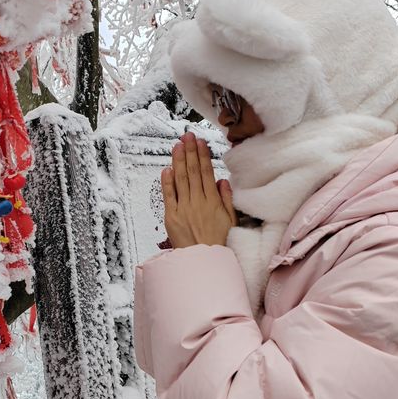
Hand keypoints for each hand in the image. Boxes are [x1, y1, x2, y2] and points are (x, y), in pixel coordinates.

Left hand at [161, 132, 235, 247]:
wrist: (205, 262)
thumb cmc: (219, 244)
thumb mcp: (230, 221)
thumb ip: (226, 199)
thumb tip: (222, 180)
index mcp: (213, 202)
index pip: (206, 173)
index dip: (202, 155)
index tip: (200, 142)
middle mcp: (198, 202)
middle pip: (192, 172)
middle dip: (190, 152)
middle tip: (187, 136)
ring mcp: (184, 209)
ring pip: (180, 179)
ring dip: (178, 161)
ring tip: (177, 145)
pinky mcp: (172, 217)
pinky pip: (169, 196)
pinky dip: (167, 181)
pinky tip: (167, 168)